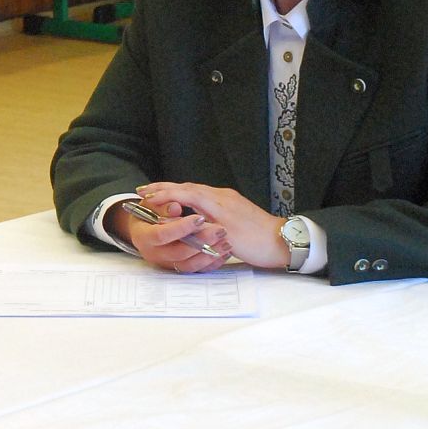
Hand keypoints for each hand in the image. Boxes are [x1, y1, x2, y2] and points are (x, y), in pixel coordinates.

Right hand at [108, 191, 233, 274]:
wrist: (145, 228)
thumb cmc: (148, 215)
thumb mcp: (150, 205)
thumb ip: (162, 205)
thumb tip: (175, 207)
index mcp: (144, 237)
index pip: (161, 235)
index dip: (180, 228)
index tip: (199, 219)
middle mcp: (154, 253)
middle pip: (178, 252)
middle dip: (201, 241)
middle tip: (219, 230)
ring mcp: (167, 263)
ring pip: (190, 264)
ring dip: (210, 253)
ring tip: (226, 241)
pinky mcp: (179, 267)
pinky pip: (197, 270)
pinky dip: (212, 262)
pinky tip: (223, 252)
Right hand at [137, 182, 285, 270]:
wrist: (283, 241)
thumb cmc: (255, 242)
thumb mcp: (226, 236)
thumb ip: (202, 225)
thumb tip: (182, 221)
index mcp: (218, 201)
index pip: (184, 192)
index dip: (163, 193)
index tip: (146, 196)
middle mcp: (221, 195)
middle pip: (188, 187)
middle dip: (165, 188)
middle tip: (144, 191)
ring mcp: (228, 198)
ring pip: (195, 190)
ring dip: (175, 191)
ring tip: (159, 195)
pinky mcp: (232, 204)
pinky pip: (204, 196)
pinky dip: (188, 196)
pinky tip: (184, 202)